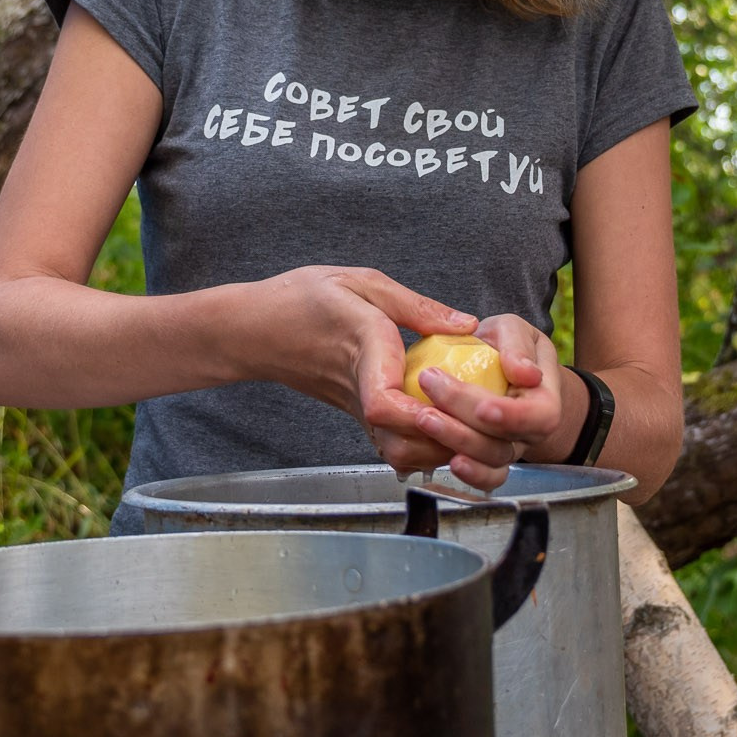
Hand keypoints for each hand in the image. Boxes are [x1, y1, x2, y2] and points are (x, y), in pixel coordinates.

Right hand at [246, 266, 477, 476]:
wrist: (255, 330)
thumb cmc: (302, 299)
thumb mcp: (361, 282)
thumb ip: (416, 306)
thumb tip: (468, 324)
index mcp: (363, 348)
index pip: (385, 403)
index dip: (418, 414)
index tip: (445, 402)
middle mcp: (362, 390)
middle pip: (402, 444)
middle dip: (446, 440)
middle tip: (481, 419)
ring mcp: (357, 409)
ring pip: (399, 453)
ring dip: (438, 446)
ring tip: (470, 421)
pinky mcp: (357, 416)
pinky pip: (392, 444)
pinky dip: (424, 443)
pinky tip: (448, 421)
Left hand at [411, 313, 564, 490]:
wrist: (502, 367)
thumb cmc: (508, 346)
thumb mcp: (514, 330)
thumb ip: (517, 345)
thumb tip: (524, 372)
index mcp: (545, 401)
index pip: (538, 417)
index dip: (511, 417)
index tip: (483, 407)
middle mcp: (529, 433)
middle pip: (504, 443)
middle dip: (466, 423)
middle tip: (432, 387)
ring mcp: (507, 449)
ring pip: (489, 461)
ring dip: (455, 443)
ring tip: (424, 418)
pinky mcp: (486, 459)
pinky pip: (482, 476)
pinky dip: (465, 473)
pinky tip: (442, 459)